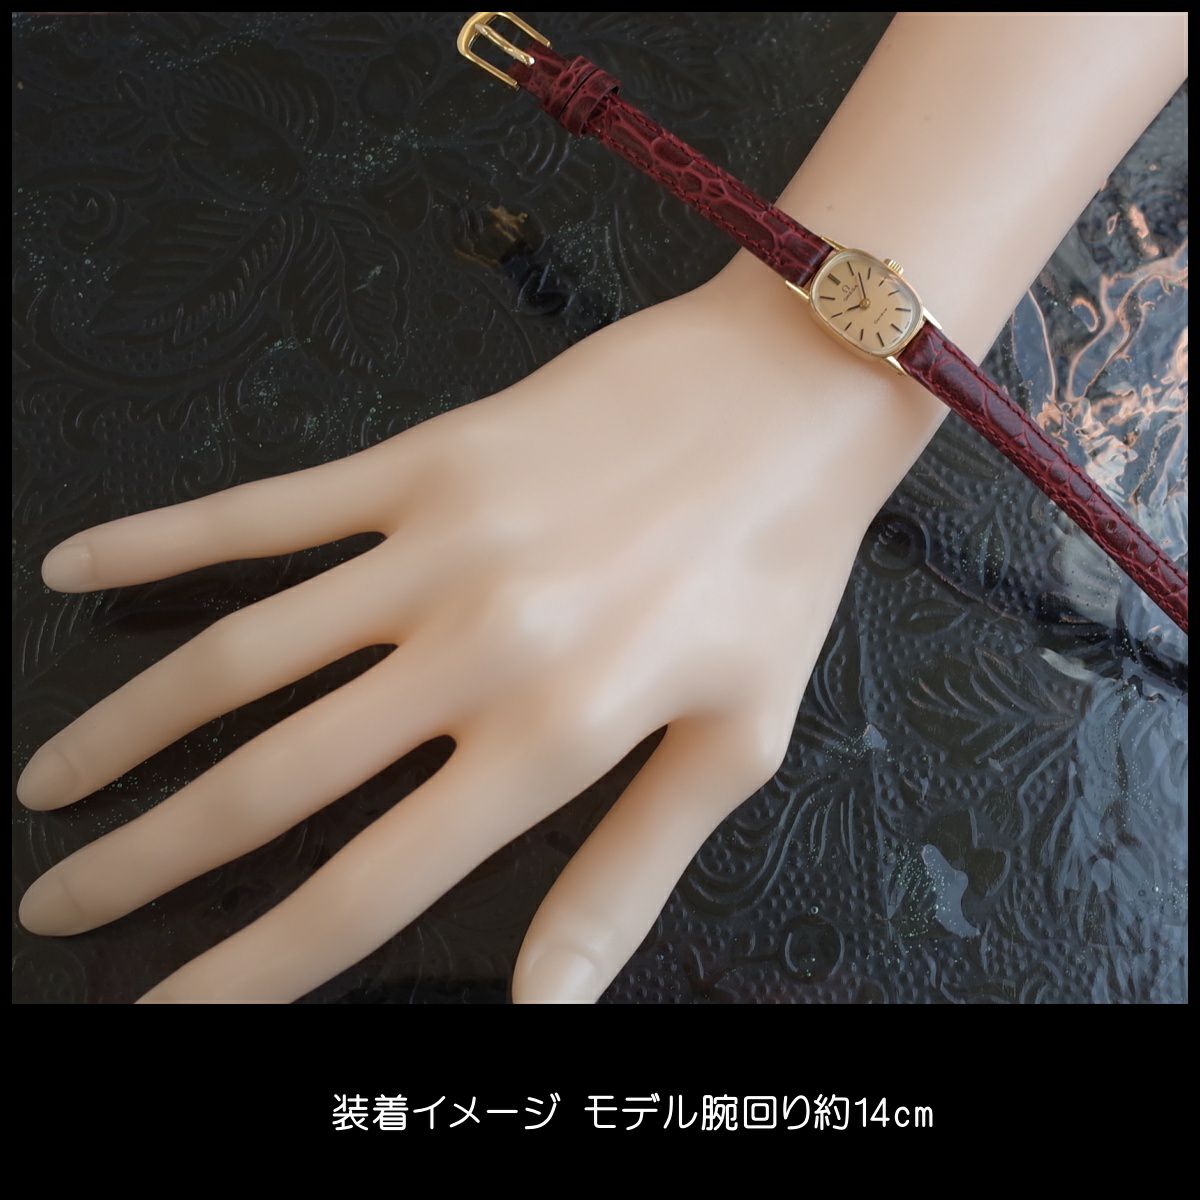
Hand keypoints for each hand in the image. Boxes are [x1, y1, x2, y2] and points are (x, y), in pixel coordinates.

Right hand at [16, 270, 889, 1003]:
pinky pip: (270, 508)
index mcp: (553, 740)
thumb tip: (544, 1013)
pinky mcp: (423, 461)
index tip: (161, 1013)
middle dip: (147, 860)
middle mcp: (473, 652)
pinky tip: (78, 566)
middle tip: (52, 904)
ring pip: (240, 654)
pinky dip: (164, 538)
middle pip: (270, 783)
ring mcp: (436, 549)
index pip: (367, 889)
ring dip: (125, 727)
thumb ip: (625, 881)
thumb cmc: (775, 577)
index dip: (253, 969)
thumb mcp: (731, 747)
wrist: (792, 395)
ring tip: (43, 786)